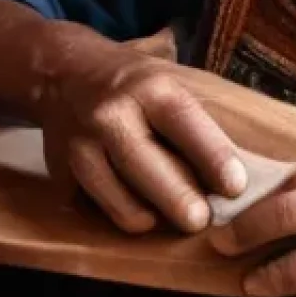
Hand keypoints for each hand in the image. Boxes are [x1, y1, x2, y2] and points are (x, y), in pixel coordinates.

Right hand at [35, 23, 247, 234]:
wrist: (66, 74)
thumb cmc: (135, 82)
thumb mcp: (168, 81)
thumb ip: (194, 117)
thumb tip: (236, 166)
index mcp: (150, 87)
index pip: (185, 121)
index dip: (213, 155)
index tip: (236, 186)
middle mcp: (112, 113)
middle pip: (146, 164)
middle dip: (179, 199)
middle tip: (202, 221)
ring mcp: (81, 144)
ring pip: (116, 194)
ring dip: (148, 216)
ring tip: (173, 222)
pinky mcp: (59, 171)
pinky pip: (93, 204)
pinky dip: (119, 214)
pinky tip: (140, 212)